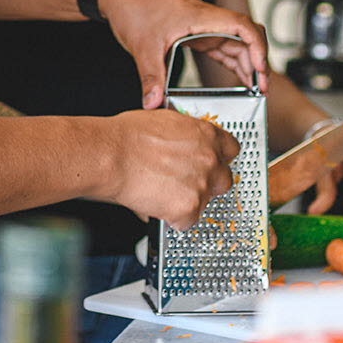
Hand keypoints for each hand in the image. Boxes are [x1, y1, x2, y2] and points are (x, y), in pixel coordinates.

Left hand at [96, 0, 268, 108]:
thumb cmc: (134, 7)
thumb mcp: (143, 47)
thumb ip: (151, 78)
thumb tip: (153, 103)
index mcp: (201, 18)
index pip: (243, 26)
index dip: (257, 47)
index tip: (260, 70)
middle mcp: (207, 21)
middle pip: (245, 38)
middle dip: (257, 62)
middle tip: (261, 88)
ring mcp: (202, 28)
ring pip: (236, 44)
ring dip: (247, 65)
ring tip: (254, 89)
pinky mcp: (195, 34)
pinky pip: (221, 48)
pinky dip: (232, 63)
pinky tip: (237, 78)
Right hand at [103, 109, 239, 230]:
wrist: (112, 156)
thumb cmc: (128, 137)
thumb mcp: (165, 121)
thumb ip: (185, 135)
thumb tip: (183, 143)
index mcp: (206, 135)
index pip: (231, 149)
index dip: (218, 158)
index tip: (209, 164)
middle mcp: (210, 159)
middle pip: (225, 180)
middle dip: (208, 184)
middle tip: (185, 183)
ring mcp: (202, 185)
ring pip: (205, 203)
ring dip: (188, 201)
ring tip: (162, 193)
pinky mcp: (189, 207)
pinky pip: (188, 221)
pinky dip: (174, 219)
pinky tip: (158, 205)